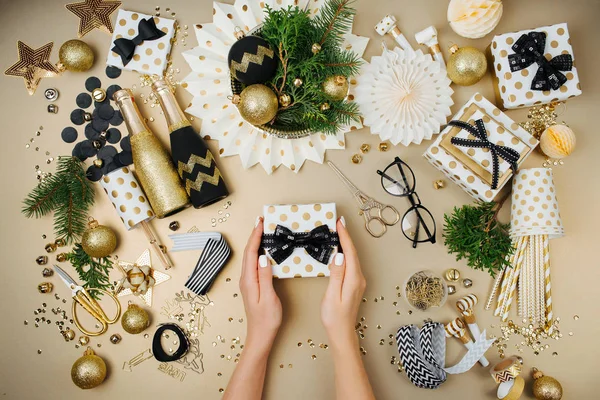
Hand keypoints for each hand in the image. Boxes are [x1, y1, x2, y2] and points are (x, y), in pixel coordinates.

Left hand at [239, 217, 281, 352]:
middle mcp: (246, 279)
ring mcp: (248, 282)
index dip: (256, 236)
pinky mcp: (253, 285)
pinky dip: (259, 252)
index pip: (251, 252)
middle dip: (255, 235)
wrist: (260, 335)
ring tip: (264, 231)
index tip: (261, 222)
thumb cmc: (266, 319)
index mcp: (249, 280)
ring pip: (251, 257)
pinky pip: (254, 263)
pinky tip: (265, 250)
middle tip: (263, 221)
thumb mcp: (269, 297)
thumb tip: (264, 257)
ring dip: (256, 242)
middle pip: (249, 252)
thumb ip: (266, 276)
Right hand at [321, 217, 365, 346]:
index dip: (344, 236)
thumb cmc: (334, 317)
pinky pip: (351, 264)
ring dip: (346, 244)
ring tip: (338, 232)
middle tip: (338, 222)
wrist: (342, 333)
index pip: (349, 252)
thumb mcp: (332, 295)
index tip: (339, 223)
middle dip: (346, 236)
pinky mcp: (354, 284)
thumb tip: (339, 256)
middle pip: (353, 252)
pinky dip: (346, 253)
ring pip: (352, 257)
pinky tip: (340, 250)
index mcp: (354, 279)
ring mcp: (358, 281)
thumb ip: (336, 274)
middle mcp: (359, 278)